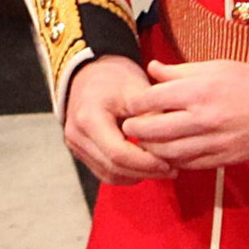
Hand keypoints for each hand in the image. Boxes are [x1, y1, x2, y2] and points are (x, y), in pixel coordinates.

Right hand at [64, 55, 174, 183]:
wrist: (91, 72)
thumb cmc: (116, 76)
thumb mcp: (136, 89)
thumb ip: (151, 115)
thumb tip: (168, 142)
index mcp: (89, 118)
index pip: (118, 153)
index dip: (145, 163)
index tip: (169, 164)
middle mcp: (77, 135)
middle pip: (114, 167)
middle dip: (145, 172)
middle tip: (172, 171)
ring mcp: (75, 146)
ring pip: (109, 174)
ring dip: (137, 176)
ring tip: (163, 170)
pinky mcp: (81, 152)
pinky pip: (105, 172)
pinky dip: (127, 174)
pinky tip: (147, 168)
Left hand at [120, 59, 248, 170]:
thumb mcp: (216, 66)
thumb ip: (180, 71)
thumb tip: (152, 69)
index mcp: (199, 90)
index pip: (151, 99)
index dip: (135, 104)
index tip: (131, 106)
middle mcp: (203, 118)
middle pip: (153, 130)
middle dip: (136, 129)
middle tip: (130, 126)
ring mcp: (213, 141)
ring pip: (167, 152)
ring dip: (151, 148)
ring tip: (146, 142)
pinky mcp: (222, 158)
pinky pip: (188, 164)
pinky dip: (173, 160)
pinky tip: (168, 154)